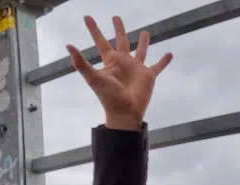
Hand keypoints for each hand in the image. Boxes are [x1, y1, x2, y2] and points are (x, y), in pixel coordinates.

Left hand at [68, 16, 171, 130]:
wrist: (124, 112)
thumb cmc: (108, 96)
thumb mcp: (93, 78)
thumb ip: (81, 63)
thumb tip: (69, 46)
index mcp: (110, 61)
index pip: (101, 41)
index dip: (94, 30)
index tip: (87, 17)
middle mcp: (123, 62)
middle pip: (121, 41)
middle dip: (118, 29)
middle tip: (116, 17)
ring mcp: (136, 69)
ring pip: (141, 51)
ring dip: (143, 42)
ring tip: (146, 32)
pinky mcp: (148, 76)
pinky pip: (158, 66)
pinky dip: (164, 61)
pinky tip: (169, 54)